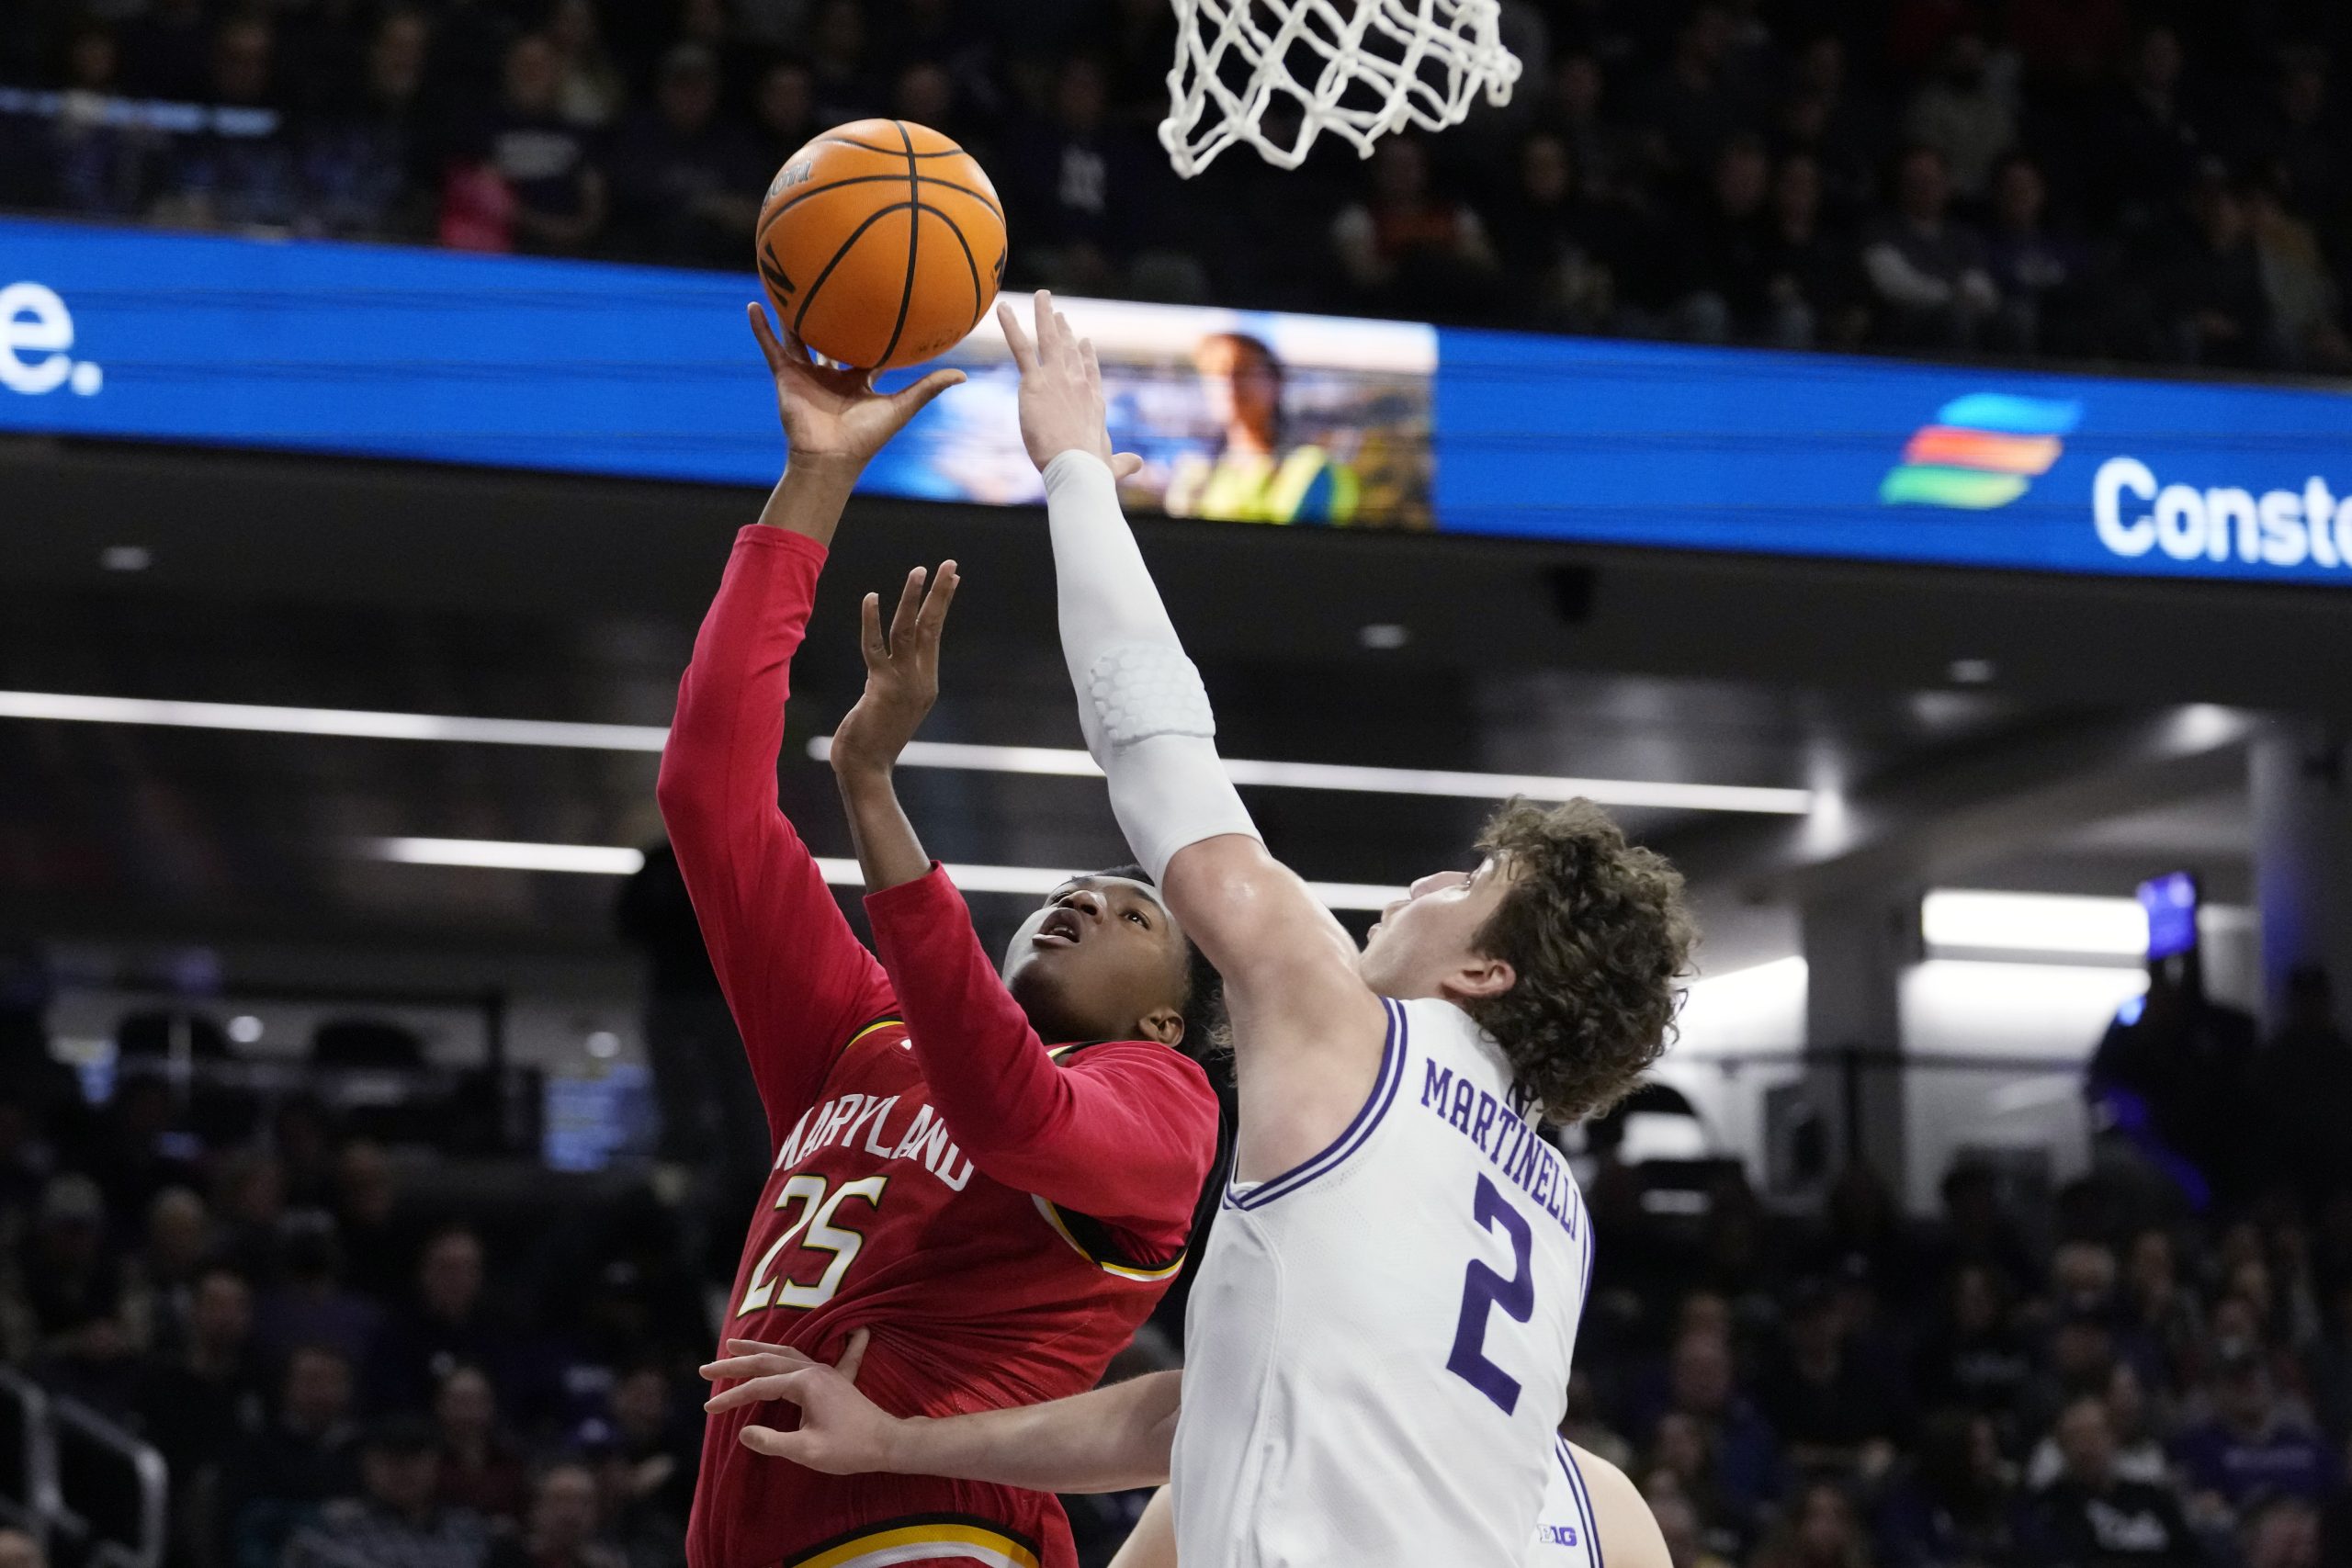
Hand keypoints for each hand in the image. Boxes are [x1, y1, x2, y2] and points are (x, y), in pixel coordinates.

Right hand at [700, 1331, 906, 1472]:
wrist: (888, 1443)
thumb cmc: (849, 1449)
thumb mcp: (807, 1451)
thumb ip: (773, 1441)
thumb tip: (743, 1431)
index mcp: (805, 1383)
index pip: (759, 1387)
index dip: (731, 1398)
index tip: (708, 1408)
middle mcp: (814, 1370)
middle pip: (767, 1361)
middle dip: (735, 1363)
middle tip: (706, 1368)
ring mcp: (826, 1372)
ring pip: (787, 1353)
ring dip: (761, 1349)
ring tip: (735, 1344)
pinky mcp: (837, 1380)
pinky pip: (826, 1355)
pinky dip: (826, 1344)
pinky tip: (854, 1330)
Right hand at [750, 303, 963, 474]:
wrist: (831, 458)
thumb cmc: (867, 438)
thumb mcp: (902, 407)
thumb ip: (928, 388)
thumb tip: (964, 375)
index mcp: (857, 380)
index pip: (866, 348)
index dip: (873, 328)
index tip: (879, 301)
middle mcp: (831, 373)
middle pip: (831, 337)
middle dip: (832, 315)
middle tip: (835, 282)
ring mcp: (807, 373)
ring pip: (798, 336)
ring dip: (792, 313)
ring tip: (787, 283)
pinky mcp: (786, 376)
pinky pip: (771, 347)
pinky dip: (761, 328)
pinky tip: (754, 303)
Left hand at [829, 561, 958, 778]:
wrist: (867, 770)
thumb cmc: (873, 741)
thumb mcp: (890, 706)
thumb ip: (891, 682)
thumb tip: (884, 664)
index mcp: (927, 683)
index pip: (934, 634)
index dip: (941, 604)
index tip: (950, 578)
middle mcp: (920, 680)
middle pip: (932, 627)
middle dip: (941, 594)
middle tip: (949, 564)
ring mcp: (903, 683)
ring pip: (910, 632)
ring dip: (913, 599)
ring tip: (918, 571)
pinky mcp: (880, 687)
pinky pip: (875, 648)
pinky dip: (872, 621)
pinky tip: (871, 597)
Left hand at [997, 290, 1120, 474]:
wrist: (1079, 467)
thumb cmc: (1094, 471)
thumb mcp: (1111, 465)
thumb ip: (1123, 463)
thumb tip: (1138, 465)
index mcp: (1093, 402)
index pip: (1089, 372)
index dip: (1086, 356)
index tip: (1083, 341)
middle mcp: (1078, 384)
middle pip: (1069, 350)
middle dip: (1063, 330)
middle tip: (1058, 314)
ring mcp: (1057, 379)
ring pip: (1048, 339)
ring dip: (1044, 314)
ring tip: (1040, 296)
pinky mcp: (1035, 383)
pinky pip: (1020, 348)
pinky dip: (1011, 327)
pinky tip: (1003, 309)